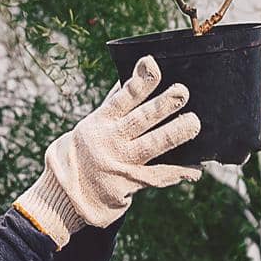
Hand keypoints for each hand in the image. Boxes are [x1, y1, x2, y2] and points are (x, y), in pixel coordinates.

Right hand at [12, 54, 202, 248]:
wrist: (64, 196)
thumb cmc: (80, 155)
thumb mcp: (88, 127)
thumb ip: (111, 107)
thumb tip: (128, 78)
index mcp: (99, 123)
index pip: (122, 98)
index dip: (138, 82)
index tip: (152, 64)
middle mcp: (110, 142)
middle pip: (140, 120)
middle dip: (162, 105)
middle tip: (182, 92)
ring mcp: (120, 164)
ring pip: (152, 146)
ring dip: (175, 133)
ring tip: (193, 123)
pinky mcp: (129, 185)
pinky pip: (159, 176)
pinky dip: (179, 172)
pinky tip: (195, 168)